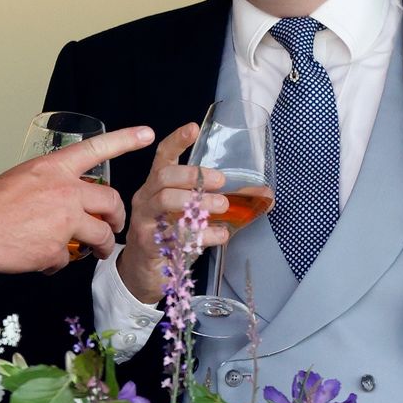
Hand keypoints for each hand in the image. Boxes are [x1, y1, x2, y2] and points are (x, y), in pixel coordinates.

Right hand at [0, 125, 154, 273]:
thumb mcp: (22, 179)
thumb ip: (49, 185)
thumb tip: (62, 202)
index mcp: (54, 168)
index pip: (96, 148)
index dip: (124, 139)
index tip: (147, 134)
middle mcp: (64, 190)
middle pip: (111, 202)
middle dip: (118, 217)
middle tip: (115, 226)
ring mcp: (63, 220)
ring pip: (101, 235)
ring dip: (102, 246)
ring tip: (97, 252)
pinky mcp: (56, 249)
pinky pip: (69, 259)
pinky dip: (58, 262)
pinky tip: (42, 260)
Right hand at [116, 123, 227, 303]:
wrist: (143, 274)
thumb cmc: (169, 237)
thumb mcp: (188, 215)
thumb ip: (213, 202)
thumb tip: (260, 195)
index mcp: (156, 185)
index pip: (163, 156)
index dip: (176, 141)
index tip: (193, 128)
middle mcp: (146, 198)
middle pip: (163, 176)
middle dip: (193, 175)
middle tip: (221, 181)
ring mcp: (144, 220)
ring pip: (165, 201)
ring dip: (196, 201)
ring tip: (223, 206)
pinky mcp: (148, 243)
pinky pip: (174, 234)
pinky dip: (201, 233)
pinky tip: (220, 234)